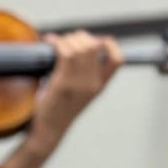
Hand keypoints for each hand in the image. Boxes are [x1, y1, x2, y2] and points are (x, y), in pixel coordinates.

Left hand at [1, 30, 122, 167]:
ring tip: (57, 42)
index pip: (117, 60)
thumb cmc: (58, 110)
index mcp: (99, 86)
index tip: (97, 39)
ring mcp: (78, 84)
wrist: (49, 130)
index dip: (111, 44)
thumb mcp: (77, 93)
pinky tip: (49, 41)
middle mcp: (92, 84)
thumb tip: (76, 49)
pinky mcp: (62, 84)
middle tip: (67, 40)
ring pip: (79, 47)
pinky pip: (64, 53)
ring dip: (67, 39)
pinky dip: (56, 42)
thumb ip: (82, 75)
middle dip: (80, 37)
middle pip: (94, 46)